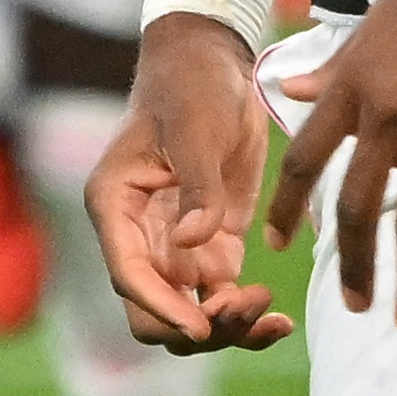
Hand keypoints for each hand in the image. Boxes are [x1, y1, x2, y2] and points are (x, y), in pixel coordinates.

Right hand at [95, 18, 293, 353]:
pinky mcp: (211, 249)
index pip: (129, 274)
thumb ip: (197, 185)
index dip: (162, 306)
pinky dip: (248, 319)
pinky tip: (281, 322)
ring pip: (191, 316)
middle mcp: (138, 237)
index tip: (203, 325)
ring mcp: (176, 249)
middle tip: (247, 309)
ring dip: (227, 329)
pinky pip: (224, 302)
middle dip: (197, 326)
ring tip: (273, 317)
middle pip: (154, 312)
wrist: (216, 65)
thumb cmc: (192, 85)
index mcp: (115, 207)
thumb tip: (193, 242)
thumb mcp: (196, 127)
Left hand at [269, 0, 396, 331]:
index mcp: (352, 85)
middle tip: (356, 308)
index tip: (275, 244)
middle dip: (354, 266)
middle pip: (357, 207)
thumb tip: (289, 91)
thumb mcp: (372, 24)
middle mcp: (387, 113)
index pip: (307, 158)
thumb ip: (333, 68)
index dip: (288, 205)